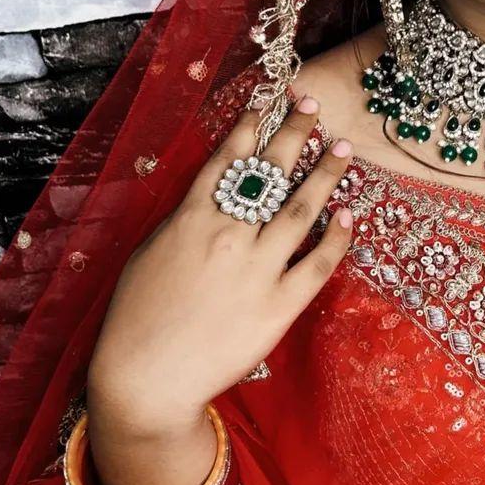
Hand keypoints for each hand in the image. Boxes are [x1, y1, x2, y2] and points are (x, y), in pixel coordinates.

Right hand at [87, 95, 354, 436]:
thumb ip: (185, 219)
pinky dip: (335, 238)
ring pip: (300, 209)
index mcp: (192, 219)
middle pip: (271, 173)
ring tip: (343, 147)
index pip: (229, 160)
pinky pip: (316, 264)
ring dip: (325, 174)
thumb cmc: (136, 317)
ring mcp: (256, 270)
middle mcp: (228, 236)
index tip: (269, 102)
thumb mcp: (150, 252)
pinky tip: (348, 216)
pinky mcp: (278, 306)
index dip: (251, 126)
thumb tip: (215, 191)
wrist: (144, 382)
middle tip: (314, 106)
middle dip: (294, 133)